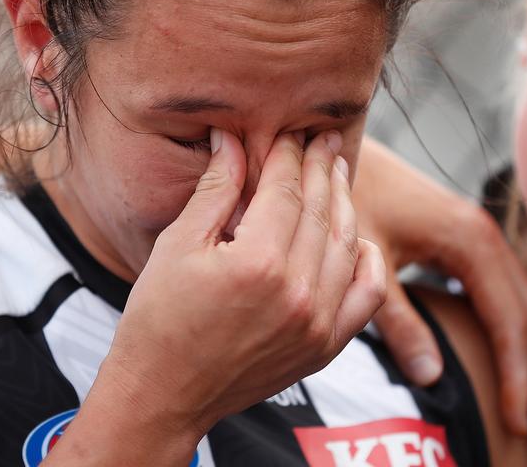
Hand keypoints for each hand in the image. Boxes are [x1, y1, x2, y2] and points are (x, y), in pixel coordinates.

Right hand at [45, 129, 386, 465]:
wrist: (163, 394)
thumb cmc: (158, 318)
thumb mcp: (177, 244)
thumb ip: (215, 189)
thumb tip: (231, 138)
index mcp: (258, 263)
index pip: (286, 190)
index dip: (288, 154)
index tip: (289, 131)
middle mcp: (297, 293)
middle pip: (320, 210)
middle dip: (320, 168)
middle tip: (322, 138)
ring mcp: (317, 324)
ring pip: (346, 245)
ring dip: (344, 203)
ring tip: (336, 173)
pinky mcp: (324, 348)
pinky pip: (365, 296)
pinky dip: (367, 262)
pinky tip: (357, 238)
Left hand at [352, 137, 526, 443]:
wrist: (335, 149)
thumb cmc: (347, 201)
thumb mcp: (367, 264)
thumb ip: (397, 320)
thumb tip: (432, 379)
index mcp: (468, 242)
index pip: (508, 322)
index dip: (518, 376)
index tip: (520, 422)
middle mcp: (485, 236)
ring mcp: (481, 236)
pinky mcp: (467, 239)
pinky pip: (514, 292)